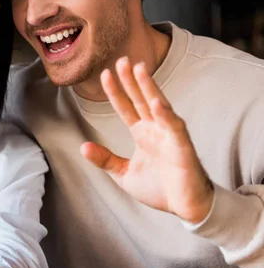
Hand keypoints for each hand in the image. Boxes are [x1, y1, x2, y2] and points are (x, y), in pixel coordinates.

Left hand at [81, 57, 214, 223]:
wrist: (185, 208)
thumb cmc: (159, 189)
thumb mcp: (123, 174)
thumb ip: (105, 160)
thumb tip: (83, 147)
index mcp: (142, 133)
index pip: (125, 107)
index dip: (115, 91)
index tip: (104, 74)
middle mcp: (155, 129)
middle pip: (141, 99)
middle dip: (131, 79)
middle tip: (121, 59)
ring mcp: (169, 135)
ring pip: (158, 105)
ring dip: (149, 87)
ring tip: (139, 69)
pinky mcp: (182, 146)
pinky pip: (174, 127)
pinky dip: (166, 114)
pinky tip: (157, 102)